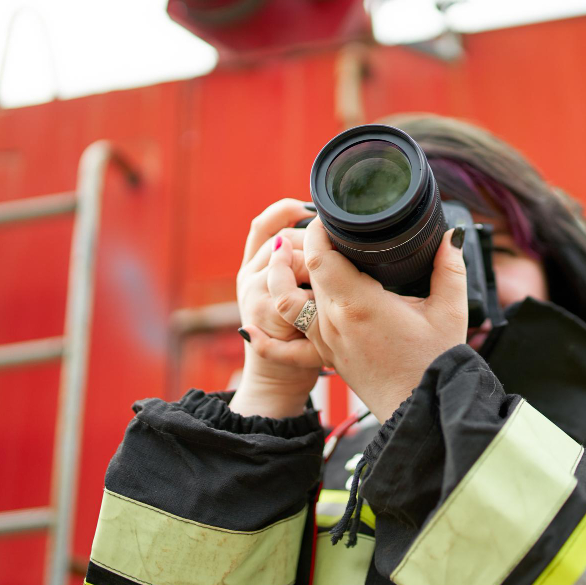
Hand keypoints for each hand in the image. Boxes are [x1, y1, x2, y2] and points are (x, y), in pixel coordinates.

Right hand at [231, 199, 321, 417]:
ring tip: (334, 274)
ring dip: (313, 263)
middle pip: (281, 240)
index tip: (311, 206)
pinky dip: (313, 290)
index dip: (284, 211)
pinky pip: (292, 292)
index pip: (263, 226)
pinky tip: (329, 296)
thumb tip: (333, 235)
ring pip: (286, 261)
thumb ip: (301, 266)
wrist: (277, 378)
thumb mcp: (293, 293)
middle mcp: (249, 278)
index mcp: (254, 268)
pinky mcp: (266, 317)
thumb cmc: (294, 334)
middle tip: (337, 246)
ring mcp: (254, 297)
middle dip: (311, 241)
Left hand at [271, 218, 467, 421]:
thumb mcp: (450, 310)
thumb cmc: (435, 362)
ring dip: (278, 275)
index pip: (319, 255)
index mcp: (358, 303)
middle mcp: (332, 320)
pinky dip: (267, 332)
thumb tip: (451, 237)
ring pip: (284, 302)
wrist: (420, 409)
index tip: (329, 214)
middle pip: (300, 271)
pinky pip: (286, 344)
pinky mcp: (325, 357)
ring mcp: (324, 340)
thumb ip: (450, 268)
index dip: (317, 230)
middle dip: (303, 243)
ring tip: (282, 253)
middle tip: (317, 226)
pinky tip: (252, 324)